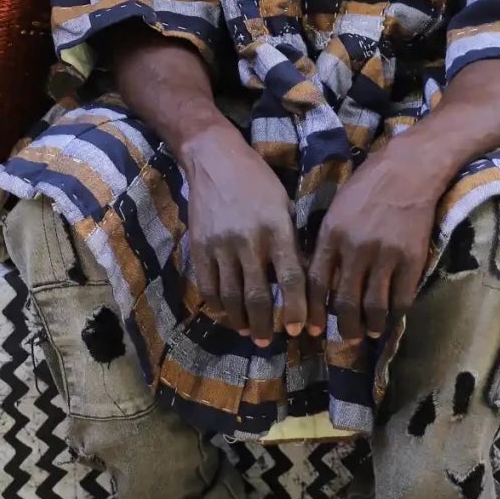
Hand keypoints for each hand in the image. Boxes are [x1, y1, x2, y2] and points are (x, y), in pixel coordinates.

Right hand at [181, 125, 307, 347]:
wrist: (213, 157)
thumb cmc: (257, 180)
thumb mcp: (283, 204)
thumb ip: (290, 240)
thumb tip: (301, 281)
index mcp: (276, 227)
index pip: (290, 277)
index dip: (296, 307)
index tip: (300, 328)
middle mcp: (248, 239)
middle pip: (257, 295)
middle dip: (265, 325)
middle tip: (269, 341)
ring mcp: (220, 244)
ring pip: (230, 296)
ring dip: (241, 321)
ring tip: (250, 332)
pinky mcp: (198, 245)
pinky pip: (207, 286)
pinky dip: (216, 306)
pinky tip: (226, 314)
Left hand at [307, 143, 439, 343]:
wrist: (408, 169)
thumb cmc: (368, 184)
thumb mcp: (337, 208)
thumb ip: (328, 241)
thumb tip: (319, 277)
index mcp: (332, 234)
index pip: (317, 283)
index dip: (313, 311)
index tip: (312, 329)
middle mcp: (355, 248)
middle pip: (345, 302)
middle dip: (343, 327)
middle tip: (344, 337)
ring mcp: (385, 256)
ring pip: (374, 307)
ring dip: (369, 327)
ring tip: (368, 333)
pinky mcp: (411, 260)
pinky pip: (401, 299)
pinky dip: (395, 315)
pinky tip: (390, 318)